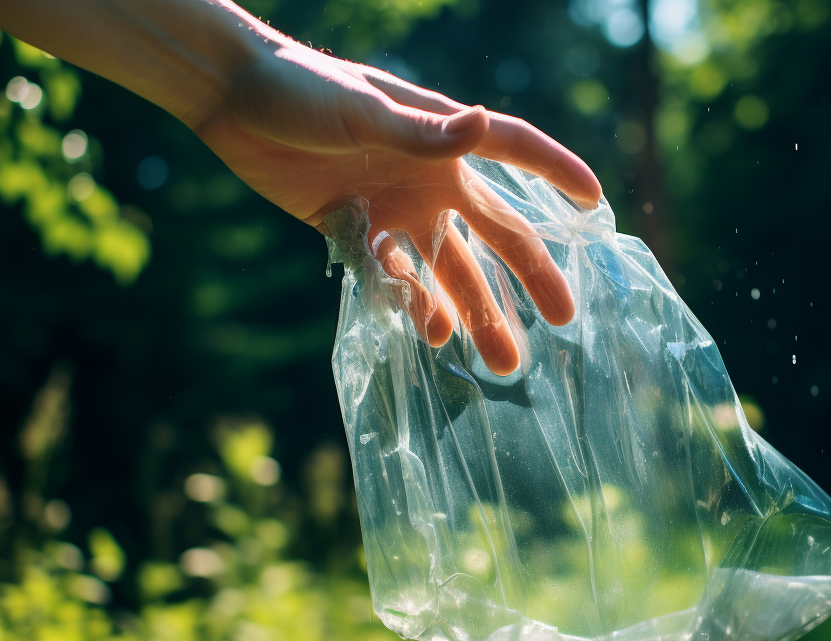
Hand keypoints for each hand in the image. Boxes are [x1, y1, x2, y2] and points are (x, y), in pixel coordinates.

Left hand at [191, 43, 602, 374]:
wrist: (234, 101)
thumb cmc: (301, 89)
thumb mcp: (361, 112)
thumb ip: (420, 133)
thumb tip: (484, 125)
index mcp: (441, 139)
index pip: (516, 152)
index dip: (558, 173)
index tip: (596, 203)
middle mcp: (428, 177)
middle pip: (494, 234)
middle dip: (530, 278)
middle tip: (564, 321)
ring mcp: (394, 206)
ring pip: (448, 270)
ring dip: (475, 312)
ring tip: (502, 362)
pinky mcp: (355, 228)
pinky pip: (395, 277)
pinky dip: (415, 306)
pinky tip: (435, 337)